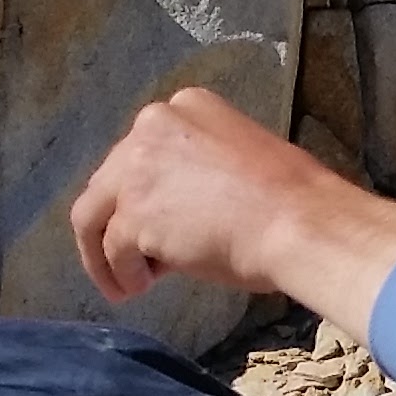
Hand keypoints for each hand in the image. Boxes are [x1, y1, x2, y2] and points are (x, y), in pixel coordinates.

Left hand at [69, 85, 395, 334]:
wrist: (300, 224)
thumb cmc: (291, 201)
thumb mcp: (240, 163)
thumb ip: (199, 174)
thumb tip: (176, 213)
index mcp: (186, 106)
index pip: (141, 151)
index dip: (140, 192)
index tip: (152, 222)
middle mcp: (152, 126)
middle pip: (108, 181)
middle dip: (114, 223)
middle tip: (128, 259)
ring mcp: (137, 168)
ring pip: (94, 215)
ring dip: (103, 253)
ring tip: (125, 283)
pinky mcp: (134, 213)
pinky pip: (112, 250)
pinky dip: (123, 274)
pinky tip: (141, 288)